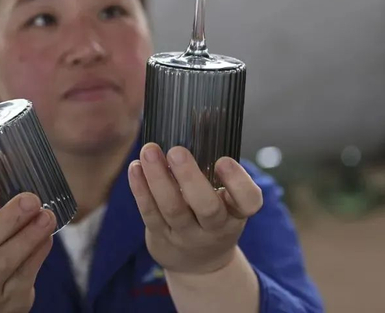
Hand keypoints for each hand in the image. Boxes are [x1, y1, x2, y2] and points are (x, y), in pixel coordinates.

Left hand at [128, 144, 262, 274]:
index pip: (249, 201)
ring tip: (149, 150)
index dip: (238, 182)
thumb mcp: (225, 199)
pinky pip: (150, 213)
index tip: (223, 160)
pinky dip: (141, 189)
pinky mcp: (162, 237)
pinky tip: (135, 167)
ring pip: (173, 209)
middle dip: (190, 178)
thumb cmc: (212, 216)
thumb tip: (199, 120)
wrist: (199, 264)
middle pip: (207, 207)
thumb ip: (214, 171)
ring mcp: (187, 235)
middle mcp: (215, 227)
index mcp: (236, 212)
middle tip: (177, 151)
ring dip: (158, 178)